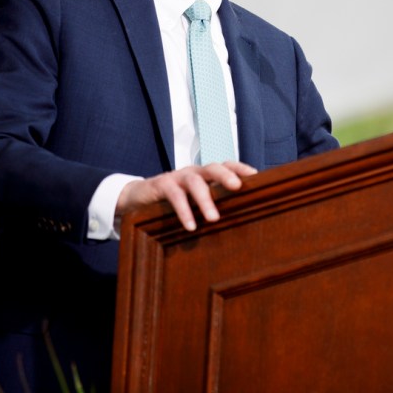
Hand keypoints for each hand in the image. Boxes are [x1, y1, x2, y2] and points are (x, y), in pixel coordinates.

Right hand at [116, 161, 256, 230]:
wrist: (137, 197)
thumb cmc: (172, 201)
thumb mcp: (193, 200)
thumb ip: (211, 203)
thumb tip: (240, 220)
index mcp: (204, 175)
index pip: (225, 165)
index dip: (240, 168)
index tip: (255, 175)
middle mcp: (193, 172)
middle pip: (212, 167)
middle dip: (226, 175)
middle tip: (237, 186)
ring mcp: (177, 177)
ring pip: (194, 182)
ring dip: (205, 199)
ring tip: (213, 218)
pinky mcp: (161, 185)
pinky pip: (174, 196)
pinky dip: (184, 211)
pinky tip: (190, 226)